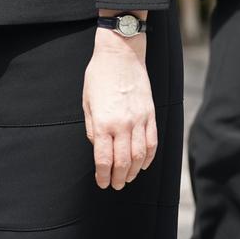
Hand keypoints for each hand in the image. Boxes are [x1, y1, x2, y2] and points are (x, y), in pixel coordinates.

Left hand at [82, 28, 156, 189]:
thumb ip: (92, 127)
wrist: (121, 53)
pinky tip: (144, 163)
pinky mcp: (151, 114)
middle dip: (119, 178)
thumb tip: (98, 147)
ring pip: (140, 156)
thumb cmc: (99, 75)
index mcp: (103, 122)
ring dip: (135, 171)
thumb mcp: (86, 100)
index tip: (102, 183)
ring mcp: (139, 119)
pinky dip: (149, 157)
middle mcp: (123, 124)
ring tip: (128, 178)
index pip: (104, 159)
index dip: (102, 175)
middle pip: (123, 162)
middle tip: (115, 185)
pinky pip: (153, 142)